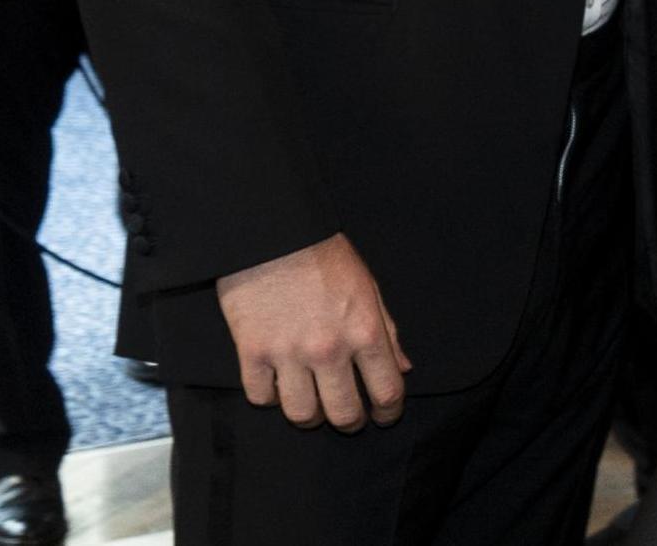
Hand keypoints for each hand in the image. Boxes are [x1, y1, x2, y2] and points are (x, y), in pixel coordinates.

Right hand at [215, 232, 410, 430]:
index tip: (384, 416)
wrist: (273, 234)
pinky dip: (270, 397)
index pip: (387, 391)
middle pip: (344, 413)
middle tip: (348, 418)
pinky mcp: (252, 353)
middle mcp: (329, 349)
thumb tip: (404, 368)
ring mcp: (289, 354)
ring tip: (312, 407)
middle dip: (351, 422)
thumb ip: (387, 332)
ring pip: (301, 415)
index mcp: (365, 331)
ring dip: (310, 417)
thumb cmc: (325, 257)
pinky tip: (278, 386)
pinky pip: (261, 397)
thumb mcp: (369, 288)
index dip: (389, 412)